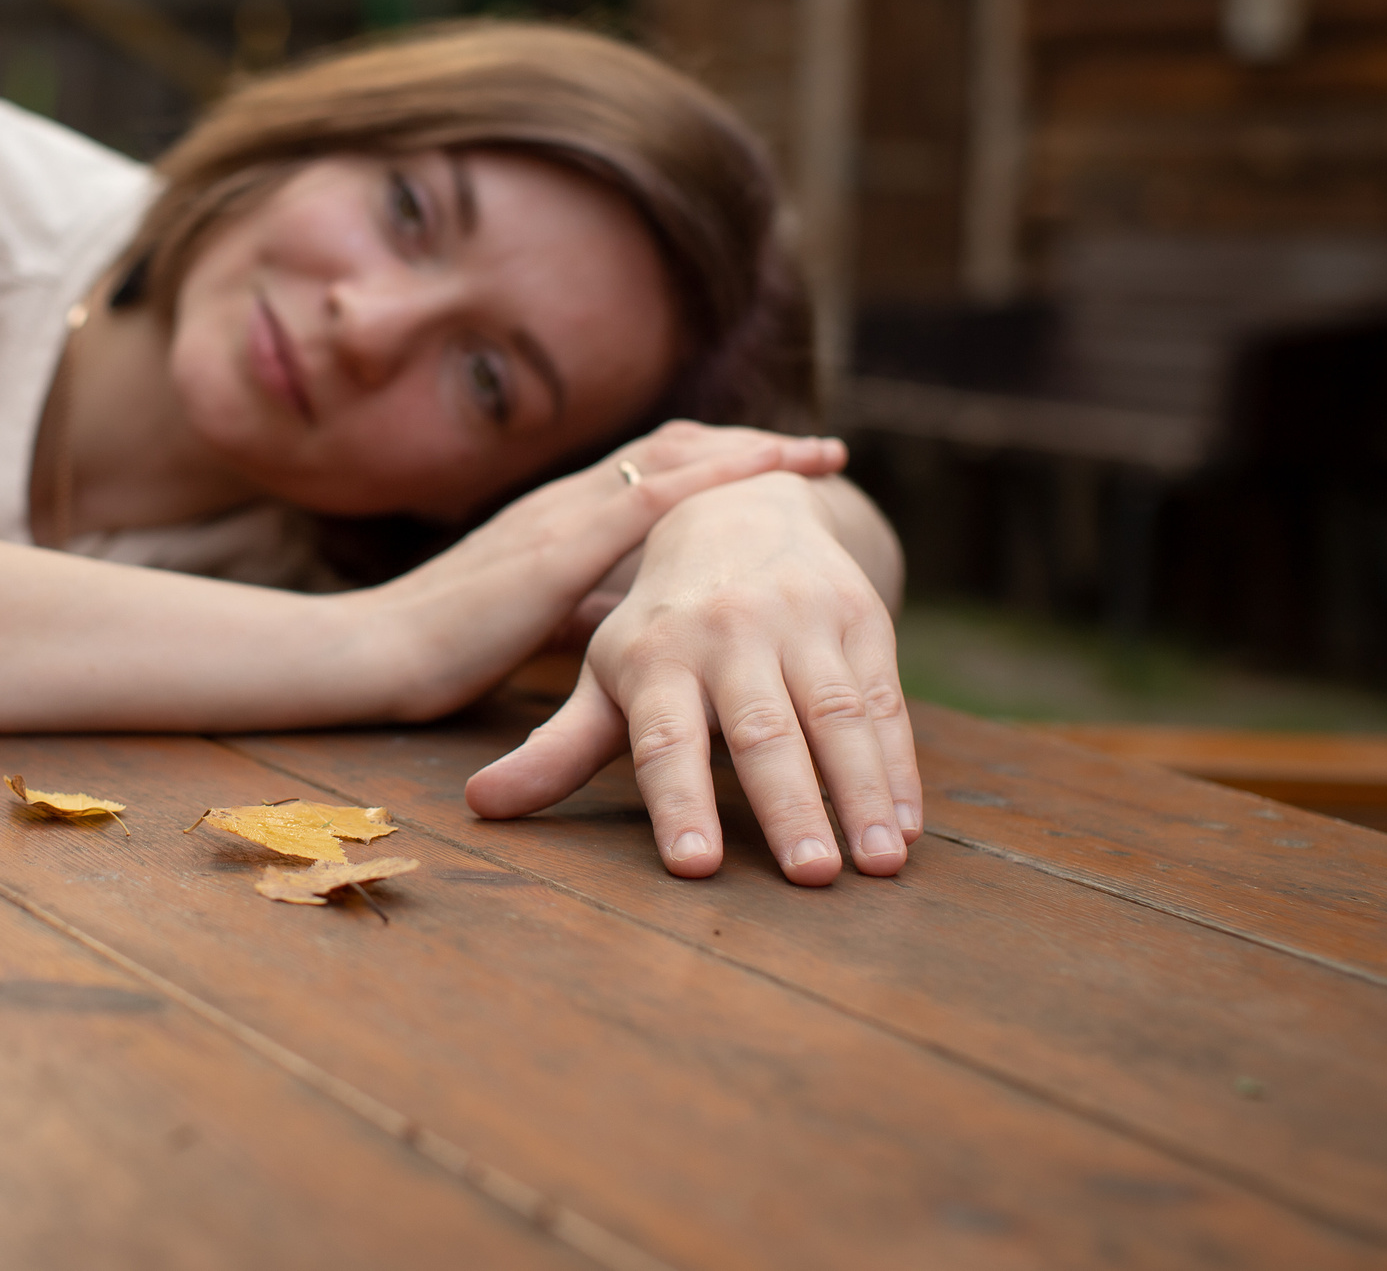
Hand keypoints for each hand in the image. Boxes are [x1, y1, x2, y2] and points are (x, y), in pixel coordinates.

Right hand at [371, 423, 846, 718]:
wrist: (370, 650)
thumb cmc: (435, 647)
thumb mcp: (526, 621)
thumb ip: (578, 607)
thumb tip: (634, 617)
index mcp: (555, 518)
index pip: (649, 467)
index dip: (715, 460)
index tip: (776, 463)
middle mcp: (565, 500)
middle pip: (672, 447)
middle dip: (746, 443)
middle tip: (817, 448)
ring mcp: (562, 516)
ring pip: (670, 458)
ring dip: (747, 451)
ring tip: (813, 453)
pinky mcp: (557, 548)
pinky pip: (648, 497)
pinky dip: (711, 481)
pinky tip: (761, 479)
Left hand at [461, 472, 919, 886]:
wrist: (739, 509)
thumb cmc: (661, 624)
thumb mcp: (606, 677)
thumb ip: (556, 749)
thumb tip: (480, 805)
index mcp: (654, 656)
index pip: (662, 739)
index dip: (677, 802)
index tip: (696, 868)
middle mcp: (726, 632)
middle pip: (759, 730)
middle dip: (787, 804)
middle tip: (811, 878)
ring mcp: (798, 619)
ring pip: (833, 714)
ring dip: (860, 792)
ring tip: (878, 867)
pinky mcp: (858, 616)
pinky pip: (883, 699)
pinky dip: (898, 765)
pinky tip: (906, 826)